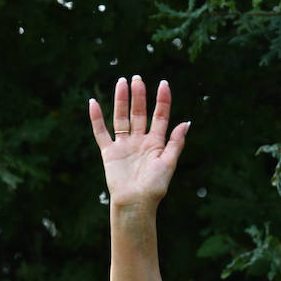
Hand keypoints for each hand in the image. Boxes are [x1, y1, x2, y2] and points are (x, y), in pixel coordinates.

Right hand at [88, 76, 188, 207]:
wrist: (136, 203)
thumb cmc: (154, 187)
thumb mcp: (169, 163)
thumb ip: (175, 143)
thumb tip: (186, 122)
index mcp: (156, 143)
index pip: (160, 116)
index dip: (162, 101)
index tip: (164, 84)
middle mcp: (140, 141)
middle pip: (139, 113)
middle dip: (139, 96)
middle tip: (137, 78)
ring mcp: (124, 145)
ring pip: (121, 117)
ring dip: (121, 100)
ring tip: (122, 82)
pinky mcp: (109, 152)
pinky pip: (101, 132)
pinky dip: (96, 118)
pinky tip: (93, 103)